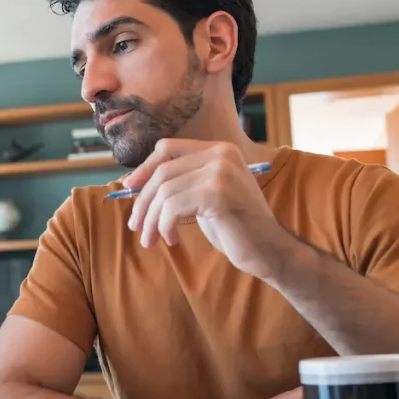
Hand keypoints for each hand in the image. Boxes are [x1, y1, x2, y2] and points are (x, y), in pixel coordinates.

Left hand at [122, 139, 290, 279]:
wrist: (270, 250)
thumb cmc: (235, 226)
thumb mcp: (205, 196)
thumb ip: (181, 182)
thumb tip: (134, 182)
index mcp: (219, 149)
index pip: (167, 148)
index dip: (144, 168)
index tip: (129, 188)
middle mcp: (221, 154)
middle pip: (162, 172)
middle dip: (143, 201)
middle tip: (136, 226)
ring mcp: (221, 172)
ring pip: (164, 192)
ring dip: (151, 220)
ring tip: (150, 239)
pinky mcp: (218, 194)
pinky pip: (173, 207)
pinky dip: (165, 226)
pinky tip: (172, 240)